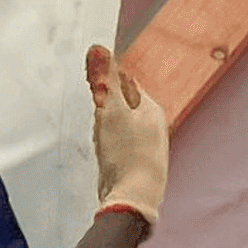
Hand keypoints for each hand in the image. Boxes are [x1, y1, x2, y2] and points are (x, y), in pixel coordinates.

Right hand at [86, 40, 169, 232]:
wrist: (134, 199)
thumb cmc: (126, 153)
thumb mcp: (110, 110)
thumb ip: (104, 81)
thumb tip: (98, 48)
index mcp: (152, 108)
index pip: (127, 82)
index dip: (106, 81)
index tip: (93, 85)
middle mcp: (154, 126)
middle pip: (122, 104)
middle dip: (104, 108)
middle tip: (96, 117)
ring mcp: (147, 146)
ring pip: (118, 126)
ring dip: (104, 128)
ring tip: (101, 140)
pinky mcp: (136, 164)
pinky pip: (118, 145)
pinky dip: (107, 145)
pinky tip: (104, 155)